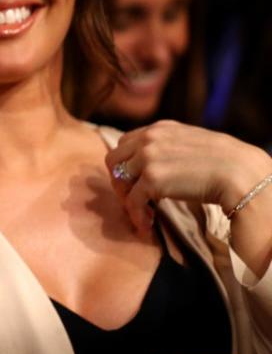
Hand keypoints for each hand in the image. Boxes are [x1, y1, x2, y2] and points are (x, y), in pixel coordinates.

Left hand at [105, 120, 270, 234]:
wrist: (240, 172)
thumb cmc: (225, 162)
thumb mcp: (191, 142)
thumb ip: (171, 147)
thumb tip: (160, 164)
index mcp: (159, 128)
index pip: (126, 143)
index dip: (127, 164)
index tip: (135, 181)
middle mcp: (149, 139)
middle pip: (114, 159)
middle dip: (120, 180)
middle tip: (134, 198)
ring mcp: (147, 158)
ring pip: (118, 180)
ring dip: (126, 199)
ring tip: (143, 213)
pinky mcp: (151, 179)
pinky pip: (131, 201)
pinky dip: (136, 216)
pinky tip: (147, 225)